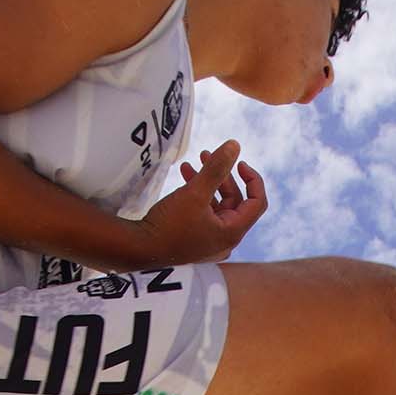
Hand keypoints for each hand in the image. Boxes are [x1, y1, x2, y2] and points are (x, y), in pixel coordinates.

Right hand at [130, 141, 264, 266]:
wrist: (139, 249)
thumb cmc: (169, 225)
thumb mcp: (195, 192)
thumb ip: (216, 168)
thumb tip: (235, 145)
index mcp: (232, 232)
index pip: (257, 203)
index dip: (253, 179)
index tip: (239, 163)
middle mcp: (225, 241)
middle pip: (234, 201)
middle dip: (221, 175)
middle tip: (206, 155)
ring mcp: (210, 242)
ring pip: (217, 205)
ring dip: (206, 182)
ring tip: (191, 163)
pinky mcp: (195, 240)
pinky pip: (204, 213)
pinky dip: (197, 195)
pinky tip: (184, 176)